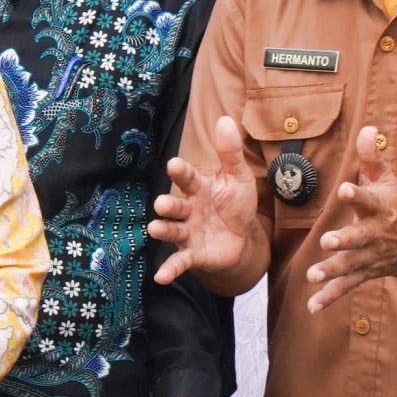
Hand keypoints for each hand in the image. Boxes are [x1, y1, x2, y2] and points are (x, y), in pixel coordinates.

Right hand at [150, 116, 266, 288]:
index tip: (174, 164)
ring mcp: (188, 233)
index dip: (181, 172)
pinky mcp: (193, 255)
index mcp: (198, 189)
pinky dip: (170, 269)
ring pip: (172, 231)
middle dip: (168, 205)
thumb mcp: (238, 178)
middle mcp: (188, 210)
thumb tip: (225, 119)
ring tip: (155, 229)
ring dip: (163, 230)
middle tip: (161, 204)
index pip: (187, 178)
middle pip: (175, 206)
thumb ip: (230, 152)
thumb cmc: (235, 205)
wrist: (241, 240)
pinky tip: (160, 277)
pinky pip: (179, 262)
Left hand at [306, 126, 396, 313]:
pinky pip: (346, 287)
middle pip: (360, 238)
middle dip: (345, 241)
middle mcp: (376, 235)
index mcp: (381, 209)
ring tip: (312, 276)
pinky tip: (312, 307)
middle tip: (328, 241)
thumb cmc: (394, 204)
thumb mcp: (386, 180)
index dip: (357, 195)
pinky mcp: (363, 273)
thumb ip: (372, 157)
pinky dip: (330, 298)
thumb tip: (367, 127)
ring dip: (332, 271)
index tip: (344, 190)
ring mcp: (370, 257)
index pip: (369, 200)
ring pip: (351, 265)